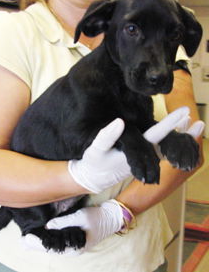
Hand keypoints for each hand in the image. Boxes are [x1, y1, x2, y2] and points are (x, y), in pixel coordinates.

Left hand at [23, 199, 124, 254]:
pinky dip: (47, 239)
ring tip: (26, 241)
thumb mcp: (80, 217)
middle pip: (50, 249)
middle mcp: (72, 249)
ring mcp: (73, 245)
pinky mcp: (73, 239)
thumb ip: (64, 222)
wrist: (110, 217)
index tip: (25, 238)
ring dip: (39, 243)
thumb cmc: (97, 217)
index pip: (51, 247)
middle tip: (21, 242)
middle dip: (35, 245)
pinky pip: (57, 242)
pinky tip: (41, 237)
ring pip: (53, 246)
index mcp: (74, 247)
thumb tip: (48, 226)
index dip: (37, 243)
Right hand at [68, 106, 202, 193]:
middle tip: (201, 123)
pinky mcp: (140, 160)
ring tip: (191, 127)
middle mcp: (143, 157)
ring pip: (165, 148)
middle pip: (167, 144)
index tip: (185, 112)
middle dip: (184, 134)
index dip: (170, 123)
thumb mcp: (95, 150)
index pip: (155, 135)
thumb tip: (120, 121)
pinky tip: (172, 136)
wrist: (93, 179)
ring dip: (178, 138)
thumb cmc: (94, 163)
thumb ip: (107, 136)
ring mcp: (143, 160)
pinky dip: (168, 142)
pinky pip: (158, 150)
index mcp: (134, 152)